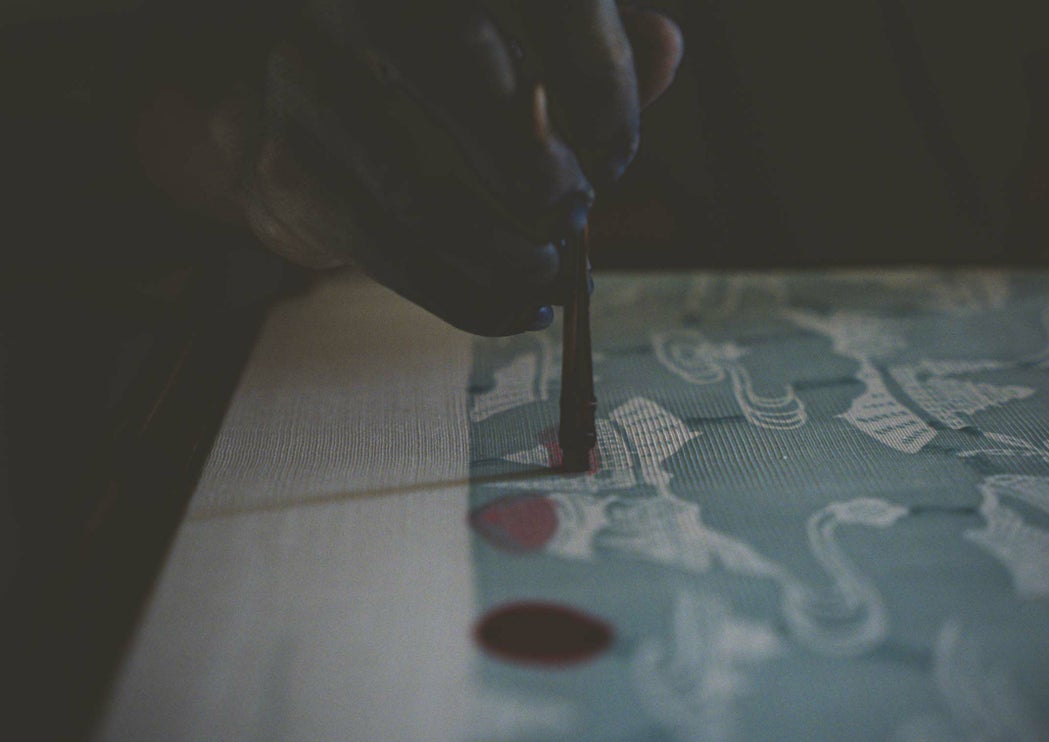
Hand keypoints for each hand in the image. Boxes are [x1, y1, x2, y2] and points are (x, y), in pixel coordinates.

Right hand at [149, 1, 682, 334]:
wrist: (307, 136)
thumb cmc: (440, 99)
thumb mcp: (527, 65)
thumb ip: (595, 54)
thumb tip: (668, 47)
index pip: (542, 2)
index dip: (599, 80)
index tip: (620, 155)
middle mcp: (356, 2)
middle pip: (472, 79)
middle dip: (543, 173)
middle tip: (577, 218)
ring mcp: (308, 81)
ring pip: (424, 191)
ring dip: (504, 253)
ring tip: (549, 274)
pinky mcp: (287, 168)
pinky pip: (389, 250)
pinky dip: (466, 297)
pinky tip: (517, 311)